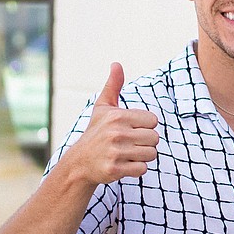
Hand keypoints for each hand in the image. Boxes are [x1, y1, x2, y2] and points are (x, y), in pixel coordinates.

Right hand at [61, 62, 158, 184]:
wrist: (79, 163)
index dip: (145, 126)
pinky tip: (124, 165)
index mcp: (117, 116)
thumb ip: (113, 86)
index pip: (153, 121)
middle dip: (146, 142)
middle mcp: (116, 133)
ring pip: (151, 154)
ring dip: (142, 156)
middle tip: (130, 144)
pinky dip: (136, 169)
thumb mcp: (102, 108)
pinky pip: (142, 169)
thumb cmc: (95, 132)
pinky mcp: (114, 169)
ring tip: (127, 154)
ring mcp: (115, 152)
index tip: (132, 129)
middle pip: (155, 138)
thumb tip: (116, 64)